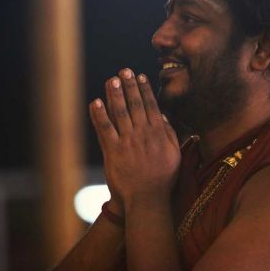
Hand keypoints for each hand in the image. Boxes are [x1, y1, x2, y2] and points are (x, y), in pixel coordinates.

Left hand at [89, 69, 180, 209]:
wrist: (147, 199)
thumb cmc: (163, 178)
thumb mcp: (174, 154)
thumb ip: (169, 133)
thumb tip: (162, 115)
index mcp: (158, 133)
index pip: (151, 106)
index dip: (145, 90)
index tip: (140, 76)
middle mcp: (143, 134)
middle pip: (135, 104)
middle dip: (129, 86)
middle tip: (124, 71)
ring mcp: (127, 142)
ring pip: (120, 113)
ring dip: (114, 95)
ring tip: (111, 80)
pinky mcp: (113, 152)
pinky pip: (105, 130)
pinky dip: (99, 115)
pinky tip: (95, 103)